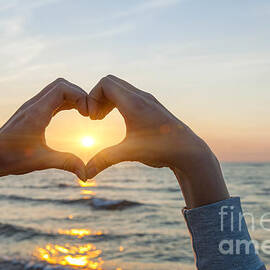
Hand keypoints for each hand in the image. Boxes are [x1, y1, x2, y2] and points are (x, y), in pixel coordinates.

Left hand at [0, 78, 87, 179]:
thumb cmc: (11, 157)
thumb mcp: (41, 161)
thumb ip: (65, 163)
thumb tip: (85, 174)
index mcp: (37, 112)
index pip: (62, 88)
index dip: (80, 96)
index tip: (88, 114)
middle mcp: (35, 104)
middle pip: (62, 85)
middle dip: (79, 95)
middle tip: (89, 112)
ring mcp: (34, 106)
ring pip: (58, 89)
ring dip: (74, 97)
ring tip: (85, 112)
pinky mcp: (34, 111)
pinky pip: (54, 98)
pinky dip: (68, 101)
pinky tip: (76, 112)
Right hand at [86, 75, 228, 207]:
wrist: (188, 150)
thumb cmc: (161, 149)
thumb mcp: (130, 153)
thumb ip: (105, 160)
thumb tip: (86, 174)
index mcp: (133, 103)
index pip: (105, 83)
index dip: (92, 97)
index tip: (92, 118)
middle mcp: (141, 96)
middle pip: (111, 82)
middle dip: (98, 98)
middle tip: (95, 118)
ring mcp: (147, 99)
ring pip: (120, 88)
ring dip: (108, 100)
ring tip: (102, 118)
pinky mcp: (152, 106)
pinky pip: (129, 95)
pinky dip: (118, 102)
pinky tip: (120, 119)